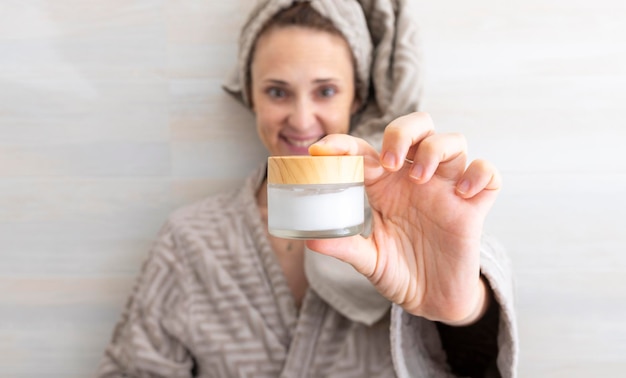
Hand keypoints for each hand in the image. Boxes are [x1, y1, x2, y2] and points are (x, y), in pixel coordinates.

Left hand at [306, 112, 500, 324]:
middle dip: (403, 132)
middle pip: (417, 127)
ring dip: (436, 150)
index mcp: (385, 186)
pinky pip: (488, 173)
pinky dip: (479, 174)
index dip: (343, 143)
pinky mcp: (474, 206)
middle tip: (390, 161)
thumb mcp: (369, 260)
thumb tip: (312, 240)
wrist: (434, 301)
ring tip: (421, 179)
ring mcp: (447, 189)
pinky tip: (463, 194)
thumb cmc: (400, 273)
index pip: (365, 150)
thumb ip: (345, 248)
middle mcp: (416, 180)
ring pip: (453, 141)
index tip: (322, 150)